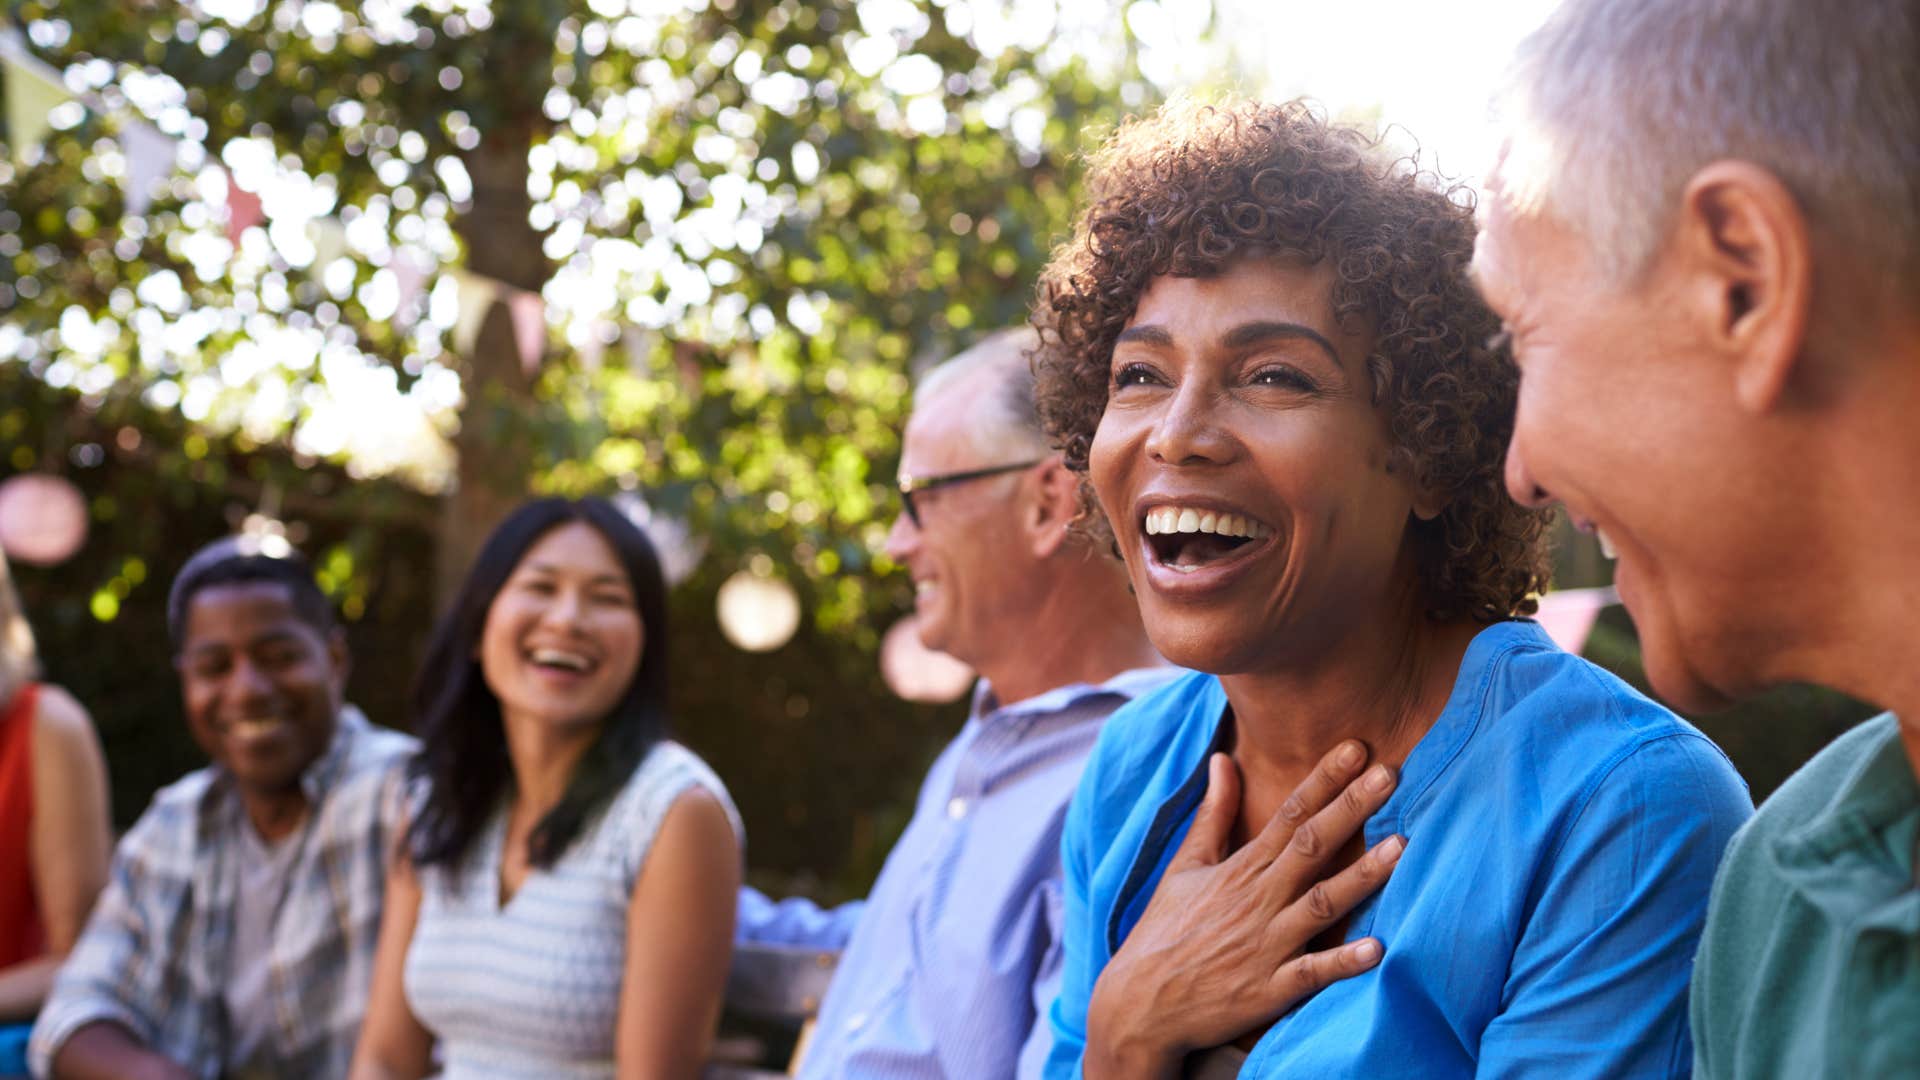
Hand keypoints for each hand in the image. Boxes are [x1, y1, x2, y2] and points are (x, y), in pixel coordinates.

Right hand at [1083, 741, 1404, 1078]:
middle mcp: (1258, 900)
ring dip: (1360, 876)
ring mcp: (1266, 945)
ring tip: (1401, 848)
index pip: (1289, 814)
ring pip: (1322, 903)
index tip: (1357, 748)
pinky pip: (1312, 973)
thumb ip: (1213, 813)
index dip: (1324, 779)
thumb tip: (1222, 758)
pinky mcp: (1270, 990)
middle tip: (1391, 773)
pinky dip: (1342, 962)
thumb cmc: (1164, 931)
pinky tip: (1377, 948)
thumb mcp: (1185, 865)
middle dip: (1352, 807)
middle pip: (1312, 846)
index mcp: (1240, 868)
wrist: (1141, 1005)